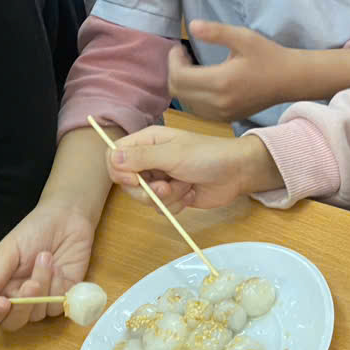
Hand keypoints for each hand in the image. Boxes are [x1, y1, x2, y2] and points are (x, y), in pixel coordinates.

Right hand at [0, 202, 96, 330]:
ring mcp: (42, 301)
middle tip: (32, 283)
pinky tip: (60, 267)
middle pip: (13, 323)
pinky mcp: (64, 298)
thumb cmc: (33, 232)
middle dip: (22, 306)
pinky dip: (59, 287)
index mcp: (0, 289)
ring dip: (43, 285)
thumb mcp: (8, 252)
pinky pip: (58, 307)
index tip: (2, 302)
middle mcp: (20, 300)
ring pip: (37, 314)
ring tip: (45, 257)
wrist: (66, 218)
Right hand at [108, 127, 281, 211]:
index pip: (115, 156)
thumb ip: (142, 157)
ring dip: (166, 197)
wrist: (237, 172)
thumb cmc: (209, 155)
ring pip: (144, 198)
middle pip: (126, 182)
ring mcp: (161, 178)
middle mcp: (150, 159)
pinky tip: (190, 193)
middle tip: (166, 186)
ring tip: (185, 186)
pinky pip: (160, 207)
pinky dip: (175, 204)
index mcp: (147, 142)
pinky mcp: (172, 194)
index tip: (133, 179)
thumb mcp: (174, 155)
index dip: (119, 171)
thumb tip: (112, 157)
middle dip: (147, 190)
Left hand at [168, 20, 292, 122]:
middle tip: (184, 56)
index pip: (179, 76)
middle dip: (175, 71)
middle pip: (177, 91)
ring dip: (182, 84)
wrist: (290, 80)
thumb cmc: (268, 56)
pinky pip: (198, 110)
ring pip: (185, 102)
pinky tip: (202, 82)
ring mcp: (222, 114)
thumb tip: (192, 26)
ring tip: (193, 67)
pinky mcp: (226, 119)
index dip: (173, 61)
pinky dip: (192, 96)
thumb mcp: (244, 38)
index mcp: (221, 82)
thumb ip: (216, 32)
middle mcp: (218, 103)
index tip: (180, 48)